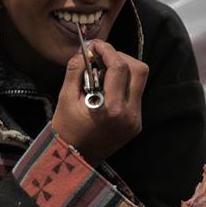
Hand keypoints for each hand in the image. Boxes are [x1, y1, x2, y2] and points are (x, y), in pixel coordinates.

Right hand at [52, 40, 148, 164]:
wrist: (73, 161)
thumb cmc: (66, 130)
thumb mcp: (65, 98)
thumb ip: (76, 71)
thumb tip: (85, 50)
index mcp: (112, 109)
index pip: (119, 68)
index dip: (107, 50)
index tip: (94, 45)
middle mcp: (130, 114)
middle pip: (139, 70)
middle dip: (121, 57)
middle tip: (101, 57)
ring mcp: (136, 120)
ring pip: (140, 81)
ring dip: (124, 70)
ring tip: (103, 71)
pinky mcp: (136, 124)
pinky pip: (136, 95)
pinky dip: (123, 85)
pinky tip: (107, 88)